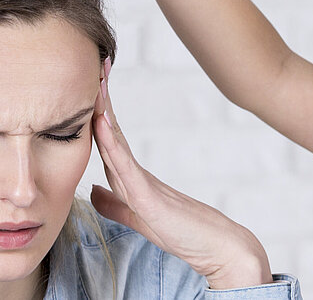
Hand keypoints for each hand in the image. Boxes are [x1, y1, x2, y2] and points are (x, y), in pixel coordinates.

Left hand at [88, 59, 274, 288]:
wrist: (221, 248)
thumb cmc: (186, 235)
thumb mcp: (139, 218)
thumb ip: (116, 204)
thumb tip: (93, 190)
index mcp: (135, 179)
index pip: (110, 141)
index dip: (97, 115)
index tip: (90, 85)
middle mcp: (139, 175)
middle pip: (113, 132)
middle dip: (101, 100)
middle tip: (97, 64)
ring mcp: (145, 184)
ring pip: (117, 142)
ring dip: (104, 112)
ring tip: (97, 80)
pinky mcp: (149, 199)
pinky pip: (125, 168)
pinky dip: (111, 144)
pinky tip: (102, 123)